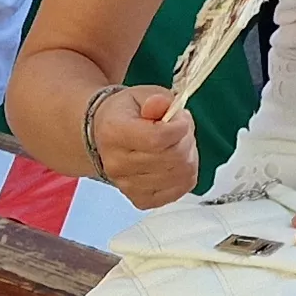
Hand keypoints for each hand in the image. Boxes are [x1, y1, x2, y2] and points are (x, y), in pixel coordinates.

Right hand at [82, 85, 196, 206]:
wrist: (106, 137)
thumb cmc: (127, 114)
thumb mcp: (142, 95)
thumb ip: (156, 99)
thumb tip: (162, 105)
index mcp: (113, 132)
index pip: (157, 138)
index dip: (180, 127)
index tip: (181, 118)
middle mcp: (116, 164)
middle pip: (173, 158)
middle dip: (186, 140)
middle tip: (180, 130)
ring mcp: (127, 186)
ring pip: (181, 175)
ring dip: (189, 156)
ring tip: (177, 144)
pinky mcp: (141, 199)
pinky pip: (179, 190)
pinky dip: (185, 175)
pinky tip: (175, 162)